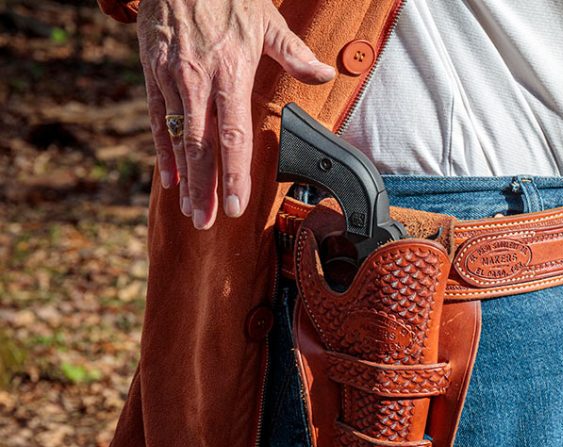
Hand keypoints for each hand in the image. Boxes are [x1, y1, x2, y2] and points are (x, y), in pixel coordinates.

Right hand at [138, 0, 336, 229]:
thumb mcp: (266, 21)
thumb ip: (294, 54)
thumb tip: (324, 75)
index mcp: (230, 72)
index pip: (233, 135)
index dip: (234, 174)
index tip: (236, 205)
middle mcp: (198, 80)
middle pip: (202, 147)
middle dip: (206, 188)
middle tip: (208, 222)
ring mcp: (171, 78)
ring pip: (178, 138)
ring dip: (186, 178)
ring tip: (192, 211)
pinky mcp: (152, 72)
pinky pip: (158, 119)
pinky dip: (164, 151)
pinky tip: (171, 178)